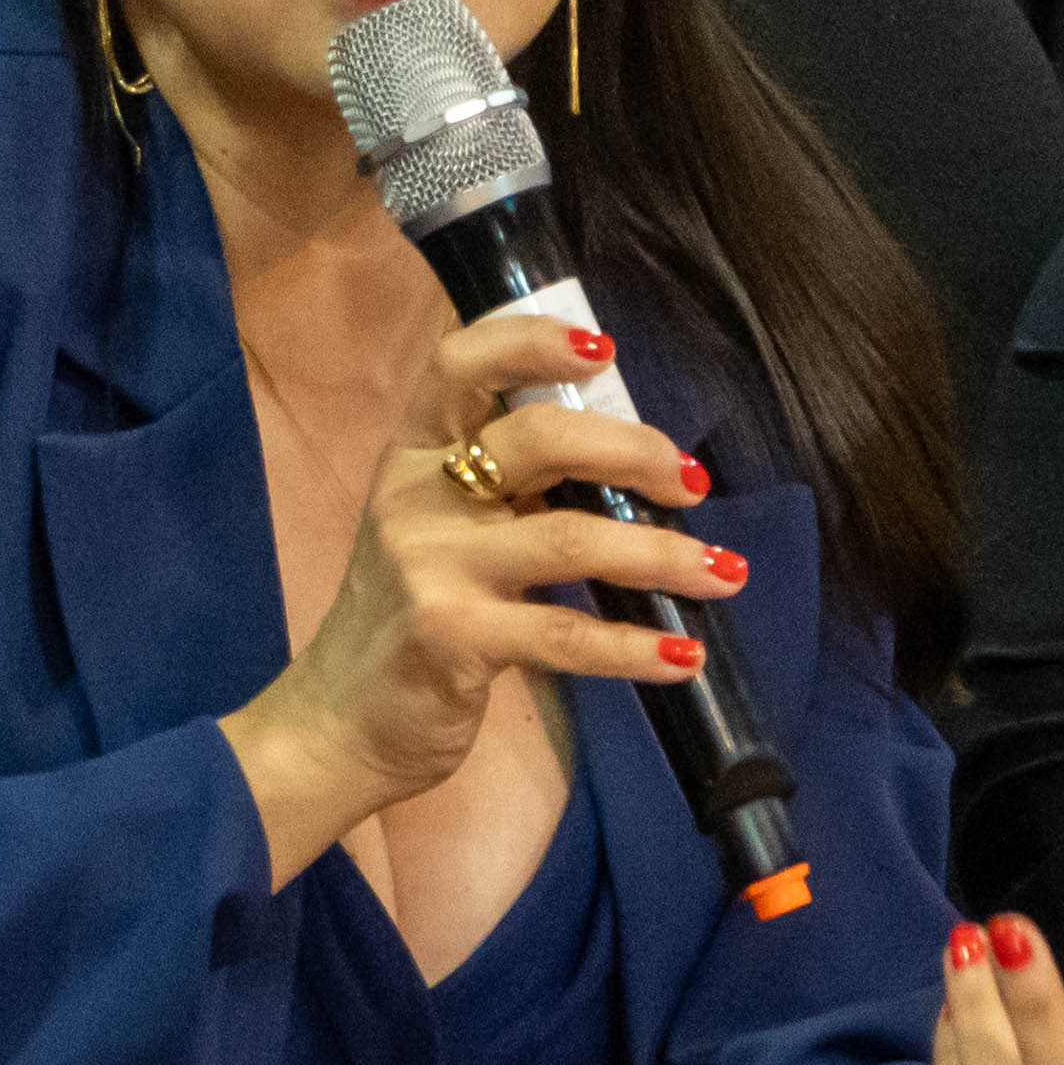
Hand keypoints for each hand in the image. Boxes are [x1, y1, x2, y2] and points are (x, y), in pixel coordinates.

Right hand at [217, 309, 732, 881]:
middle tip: (690, 482)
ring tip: (725, 571)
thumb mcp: (438, 529)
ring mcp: (431, 568)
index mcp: (412, 454)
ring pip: (570, 539)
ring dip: (662, 555)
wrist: (338, 722)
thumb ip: (506, 486)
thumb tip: (632, 459)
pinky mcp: (452, 640)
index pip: (461, 362)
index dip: (532, 342)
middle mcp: (416, 497)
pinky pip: (565, 634)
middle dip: (633, 451)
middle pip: (538, 438)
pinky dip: (635, 646)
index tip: (604, 350)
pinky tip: (684, 656)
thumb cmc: (406, 618)